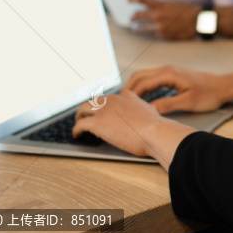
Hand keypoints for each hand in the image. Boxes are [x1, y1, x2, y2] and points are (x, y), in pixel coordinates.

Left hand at [72, 90, 197, 167]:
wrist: (155, 132)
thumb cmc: (156, 127)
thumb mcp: (151, 112)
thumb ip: (143, 110)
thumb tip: (146, 116)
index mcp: (126, 96)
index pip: (110, 97)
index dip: (104, 104)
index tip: (102, 111)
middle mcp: (113, 100)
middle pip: (94, 101)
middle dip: (88, 109)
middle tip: (85, 117)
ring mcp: (104, 110)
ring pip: (83, 109)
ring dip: (79, 117)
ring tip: (78, 125)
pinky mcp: (97, 123)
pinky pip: (80, 125)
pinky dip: (76, 130)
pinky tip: (77, 136)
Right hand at [125, 65, 231, 113]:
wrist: (223, 86)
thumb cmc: (209, 94)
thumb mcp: (188, 102)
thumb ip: (167, 105)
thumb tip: (149, 110)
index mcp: (169, 74)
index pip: (143, 82)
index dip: (130, 94)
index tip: (122, 105)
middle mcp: (167, 70)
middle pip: (140, 76)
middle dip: (128, 88)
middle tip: (119, 102)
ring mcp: (170, 71)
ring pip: (145, 76)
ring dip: (135, 87)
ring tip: (127, 102)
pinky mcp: (173, 76)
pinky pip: (153, 79)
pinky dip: (144, 87)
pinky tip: (142, 99)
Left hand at [128, 0, 200, 39]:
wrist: (197, 21)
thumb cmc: (186, 10)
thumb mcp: (171, 2)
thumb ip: (158, 2)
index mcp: (160, 4)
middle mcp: (157, 15)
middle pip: (137, 15)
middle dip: (132, 17)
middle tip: (132, 17)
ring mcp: (159, 26)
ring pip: (141, 28)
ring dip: (136, 27)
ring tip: (135, 28)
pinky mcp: (163, 35)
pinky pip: (153, 34)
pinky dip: (152, 32)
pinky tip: (153, 31)